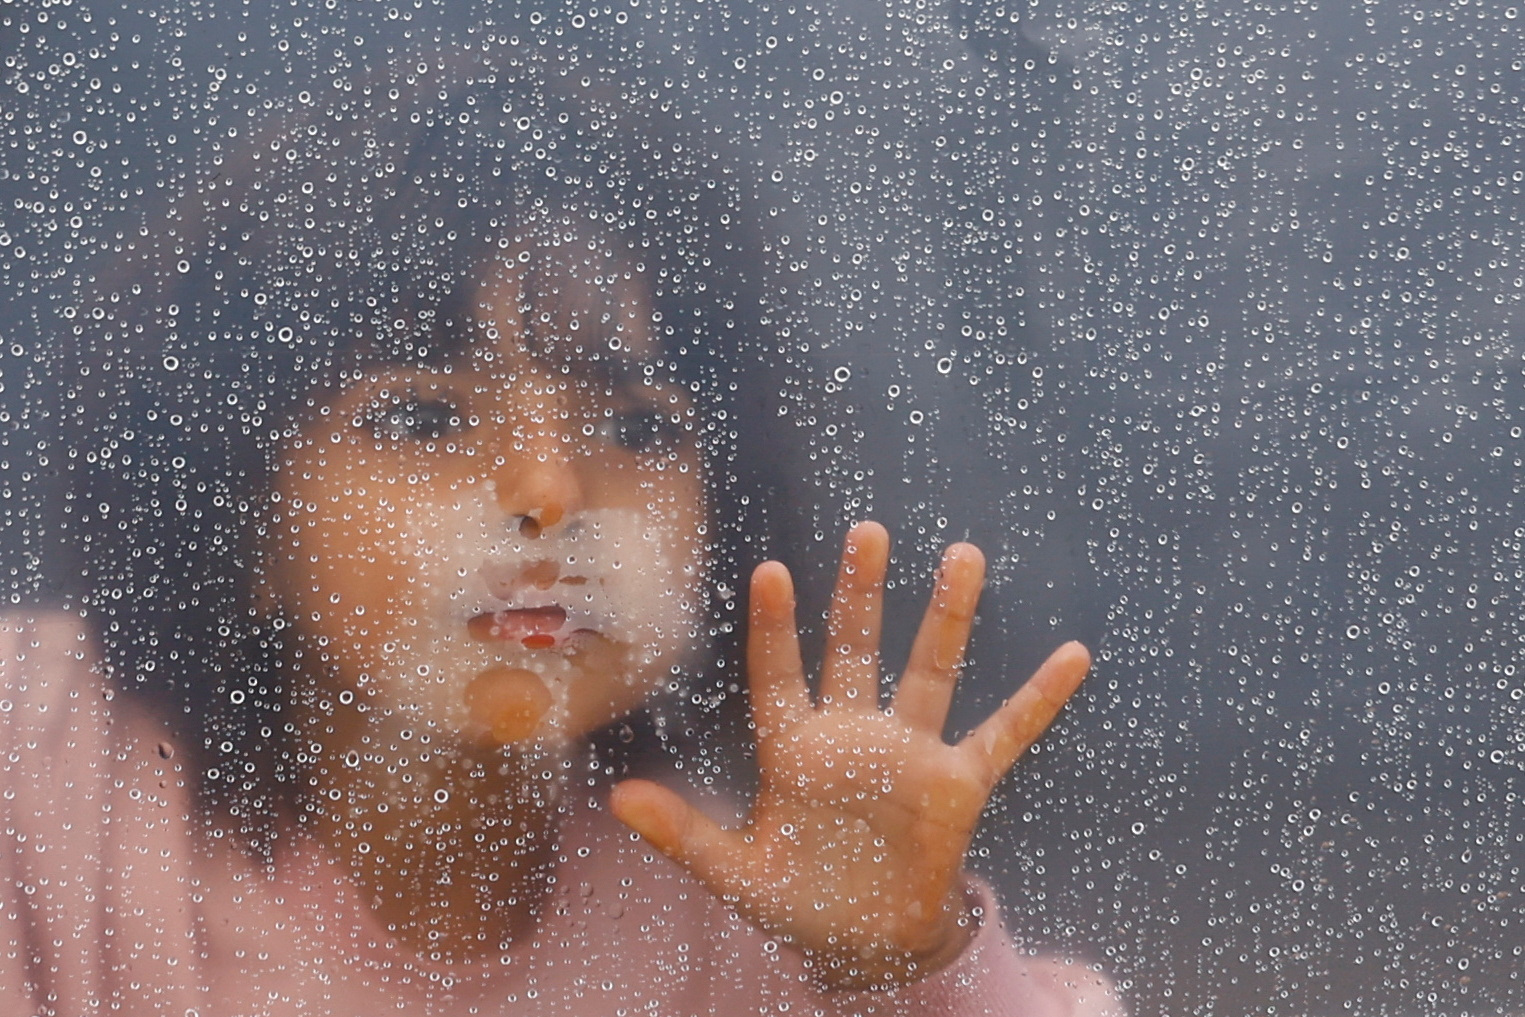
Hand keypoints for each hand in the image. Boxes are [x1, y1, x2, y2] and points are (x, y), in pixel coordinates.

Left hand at [610, 521, 1089, 989]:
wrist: (865, 944)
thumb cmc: (796, 900)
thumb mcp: (736, 873)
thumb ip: (684, 834)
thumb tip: (619, 796)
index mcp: (795, 751)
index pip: (779, 677)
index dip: (776, 629)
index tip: (771, 569)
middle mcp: (853, 736)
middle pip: (856, 650)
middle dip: (860, 594)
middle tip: (867, 530)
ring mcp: (908, 754)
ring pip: (929, 671)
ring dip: (947, 616)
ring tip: (963, 554)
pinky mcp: (957, 784)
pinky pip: (1004, 734)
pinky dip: (1038, 700)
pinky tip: (1072, 656)